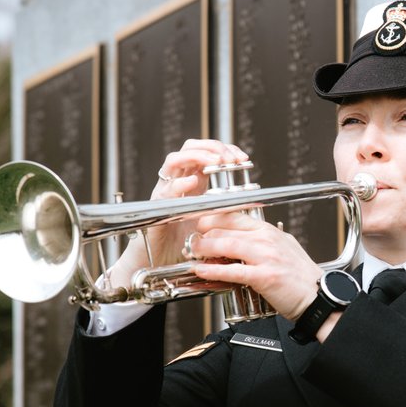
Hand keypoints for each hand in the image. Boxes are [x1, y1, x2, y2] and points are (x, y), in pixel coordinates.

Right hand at [106, 140, 248, 287]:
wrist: (161, 260)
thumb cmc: (185, 239)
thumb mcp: (211, 216)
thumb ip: (224, 202)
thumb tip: (248, 194)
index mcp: (192, 179)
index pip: (206, 151)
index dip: (224, 149)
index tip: (242, 158)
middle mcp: (177, 180)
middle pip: (190, 146)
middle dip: (212, 147)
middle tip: (230, 158)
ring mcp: (165, 191)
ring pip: (174, 160)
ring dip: (197, 156)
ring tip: (216, 162)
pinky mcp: (157, 207)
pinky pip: (166, 190)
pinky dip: (179, 183)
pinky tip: (193, 182)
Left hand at [186, 211, 321, 320]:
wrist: (318, 297)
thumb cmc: (301, 278)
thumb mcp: (282, 249)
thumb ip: (261, 243)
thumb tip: (237, 243)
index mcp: (270, 231)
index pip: (236, 216)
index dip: (213, 218)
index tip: (201, 224)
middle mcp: (268, 240)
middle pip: (227, 229)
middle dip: (204, 234)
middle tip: (193, 241)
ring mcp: (266, 257)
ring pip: (227, 245)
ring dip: (205, 248)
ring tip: (194, 253)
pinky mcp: (264, 277)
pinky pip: (232, 271)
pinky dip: (213, 271)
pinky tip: (201, 271)